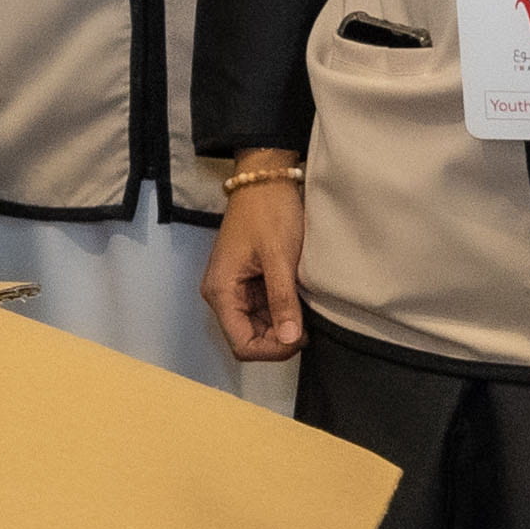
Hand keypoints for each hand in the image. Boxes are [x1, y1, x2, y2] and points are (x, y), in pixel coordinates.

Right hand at [206, 162, 307, 360]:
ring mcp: (234, 288)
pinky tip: (298, 300)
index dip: (272, 349)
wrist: (265, 179)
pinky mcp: (246, 281)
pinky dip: (281, 310)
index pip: (242, 344)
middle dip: (278, 338)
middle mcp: (222, 294)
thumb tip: (291, 339)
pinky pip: (262, 309)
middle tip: (308, 324)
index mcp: (221, 291)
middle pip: (248, 338)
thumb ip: (283, 300)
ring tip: (305, 310)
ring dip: (281, 325)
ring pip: (257, 326)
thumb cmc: (269, 213)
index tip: (301, 337)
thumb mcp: (280, 257)